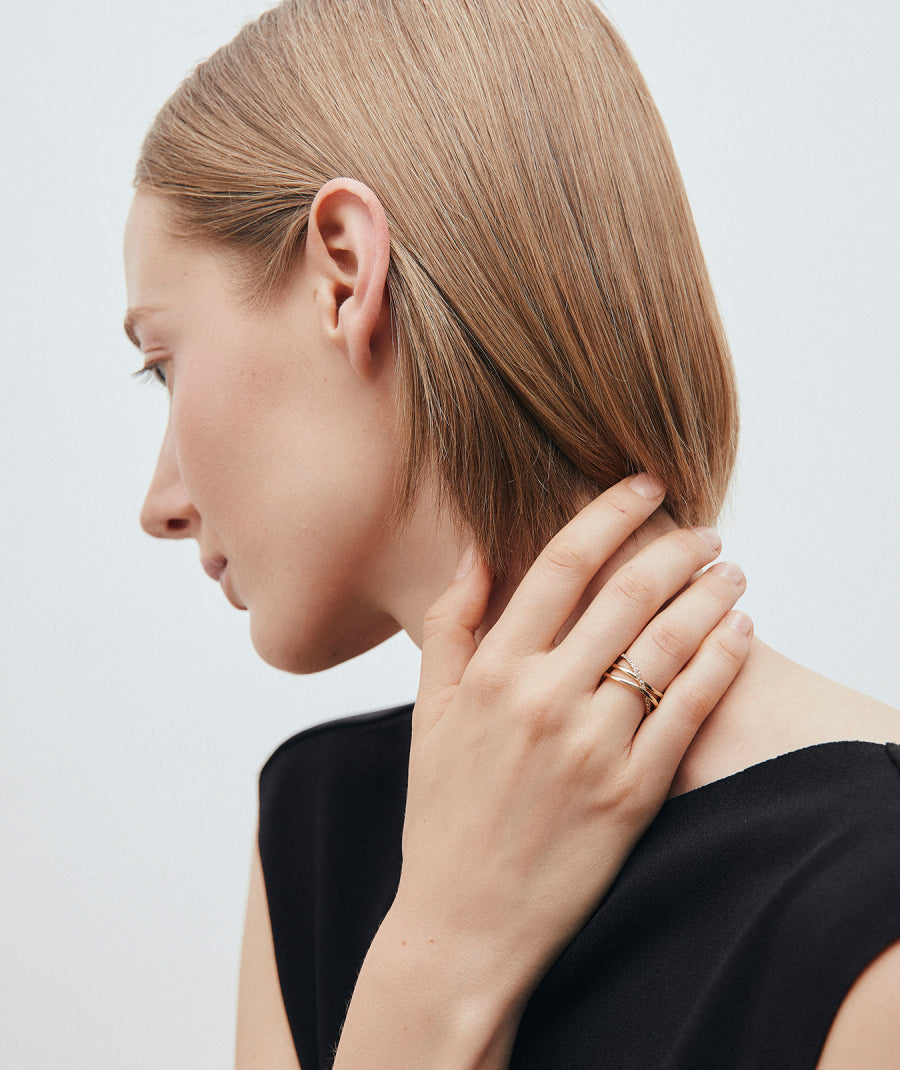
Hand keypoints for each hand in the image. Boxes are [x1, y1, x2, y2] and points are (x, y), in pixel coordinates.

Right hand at [396, 474, 750, 1004]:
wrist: (465, 922)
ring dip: (711, 596)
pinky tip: (740, 634)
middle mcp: (544, 699)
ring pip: (669, 645)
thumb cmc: (444, 814)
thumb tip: (476, 556)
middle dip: (677, 549)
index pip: (563, 564)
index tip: (643, 485)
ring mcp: (593, 747)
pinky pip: (690, 712)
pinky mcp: (633, 793)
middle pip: (629, 595)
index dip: (611, 513)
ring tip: (733, 572)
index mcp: (493, 672)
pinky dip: (722, 663)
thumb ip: (448, 628)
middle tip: (704, 530)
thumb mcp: (428, 716)